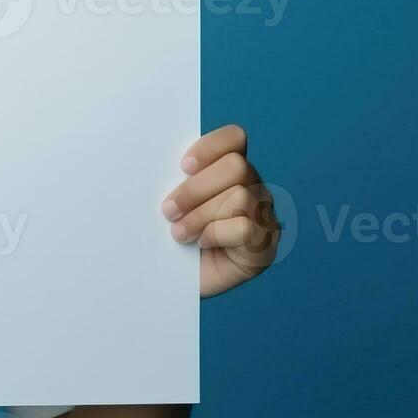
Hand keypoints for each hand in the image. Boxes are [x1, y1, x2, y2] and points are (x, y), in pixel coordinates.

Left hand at [160, 125, 279, 297]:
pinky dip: (216, 234)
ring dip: (200, 216)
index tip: (182, 167)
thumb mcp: (169, 201)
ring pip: (240, 198)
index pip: (235, 138)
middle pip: (236, 167)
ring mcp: (263, 217)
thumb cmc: (167, 235)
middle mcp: (253, 189)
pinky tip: (201, 243)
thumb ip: (174, 178)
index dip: (210, 147)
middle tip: (168, 210)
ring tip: (178, 232)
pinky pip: (245, 228)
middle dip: (196, 189)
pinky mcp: (264, 247)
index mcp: (229, 170)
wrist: (170, 279)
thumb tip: (153, 158)